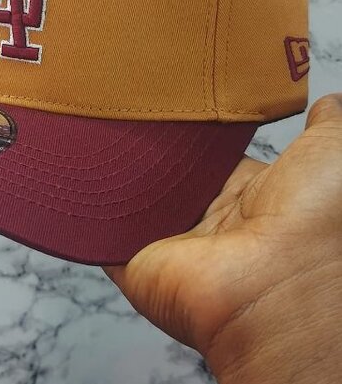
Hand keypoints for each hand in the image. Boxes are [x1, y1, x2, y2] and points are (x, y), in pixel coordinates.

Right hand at [103, 93, 341, 378]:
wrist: (278, 285)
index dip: (198, 132)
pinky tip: (69, 174)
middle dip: (150, 149)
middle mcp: (210, 225)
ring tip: (92, 125)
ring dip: (114, 173)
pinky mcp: (134, 265)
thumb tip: (326, 102)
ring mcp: (171, 247)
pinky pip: (98, 236)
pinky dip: (82, 212)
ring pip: (130, 203)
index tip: (177, 98)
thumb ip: (324, 126)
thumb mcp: (330, 154)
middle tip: (129, 107)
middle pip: (169, 179)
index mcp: (252, 198)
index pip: (216, 160)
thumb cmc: (313, 222)